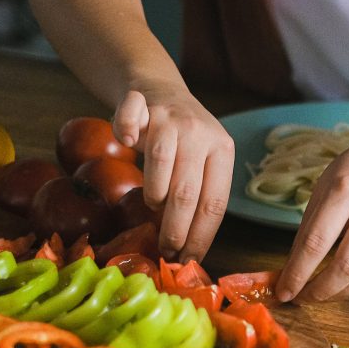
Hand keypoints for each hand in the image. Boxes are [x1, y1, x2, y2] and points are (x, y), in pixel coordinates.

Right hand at [112, 87, 234, 261]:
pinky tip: (127, 143)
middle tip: (167, 250)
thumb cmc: (184, 139)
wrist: (160, 89)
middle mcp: (200, 133)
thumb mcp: (204, 161)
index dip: (201, 235)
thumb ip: (199, 193)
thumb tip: (188, 248)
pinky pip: (130, 118)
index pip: (215, 203)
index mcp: (223, 150)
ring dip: (154, 192)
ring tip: (152, 205)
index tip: (190, 259)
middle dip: (176, 229)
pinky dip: (125, 130)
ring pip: (162, 161)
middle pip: (188, 190)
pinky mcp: (141, 103)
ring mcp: (170, 117)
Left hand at [274, 142, 348, 302]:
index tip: (284, 290)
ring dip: (338, 292)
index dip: (297, 272)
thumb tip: (292, 270)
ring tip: (320, 294)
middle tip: (302, 298)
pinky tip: (342, 283)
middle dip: (319, 290)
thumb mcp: (324, 189)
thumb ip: (309, 229)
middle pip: (346, 264)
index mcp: (345, 189)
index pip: (317, 242)